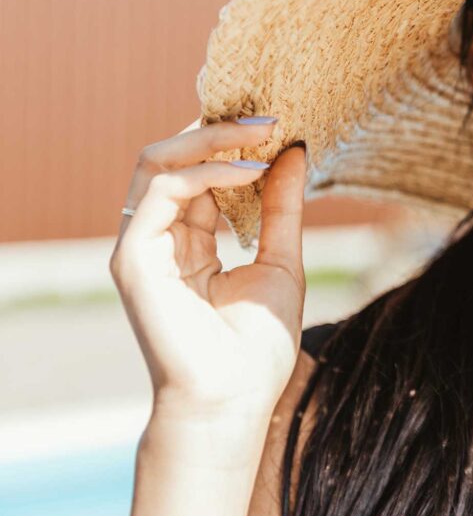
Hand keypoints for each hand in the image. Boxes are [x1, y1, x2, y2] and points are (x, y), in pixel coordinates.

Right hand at [109, 117, 306, 418]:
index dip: (232, 142)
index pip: (199, 171)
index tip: (278, 122)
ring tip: (263, 132)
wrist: (235, 398)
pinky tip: (250, 168)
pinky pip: (162, 191)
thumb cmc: (257, 343)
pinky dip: (206, 170)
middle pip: (173, 157)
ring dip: (212, 139)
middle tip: (271, 116)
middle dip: (220, 129)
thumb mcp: (282, 259)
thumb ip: (281, 206)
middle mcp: (160, 237)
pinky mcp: (134, 257)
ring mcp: (142, 246)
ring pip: (158, 162)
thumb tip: (295, 149)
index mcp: (190, 240)